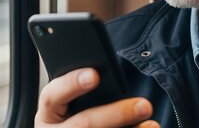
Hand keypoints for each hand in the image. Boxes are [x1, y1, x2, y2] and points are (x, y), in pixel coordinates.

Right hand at [34, 68, 159, 127]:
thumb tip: (109, 74)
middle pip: (84, 124)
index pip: (52, 96)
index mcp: (47, 115)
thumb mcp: (69, 105)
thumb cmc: (73, 118)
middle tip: (143, 105)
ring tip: (151, 124)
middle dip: (115, 114)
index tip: (94, 75)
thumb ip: (82, 92)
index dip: (72, 84)